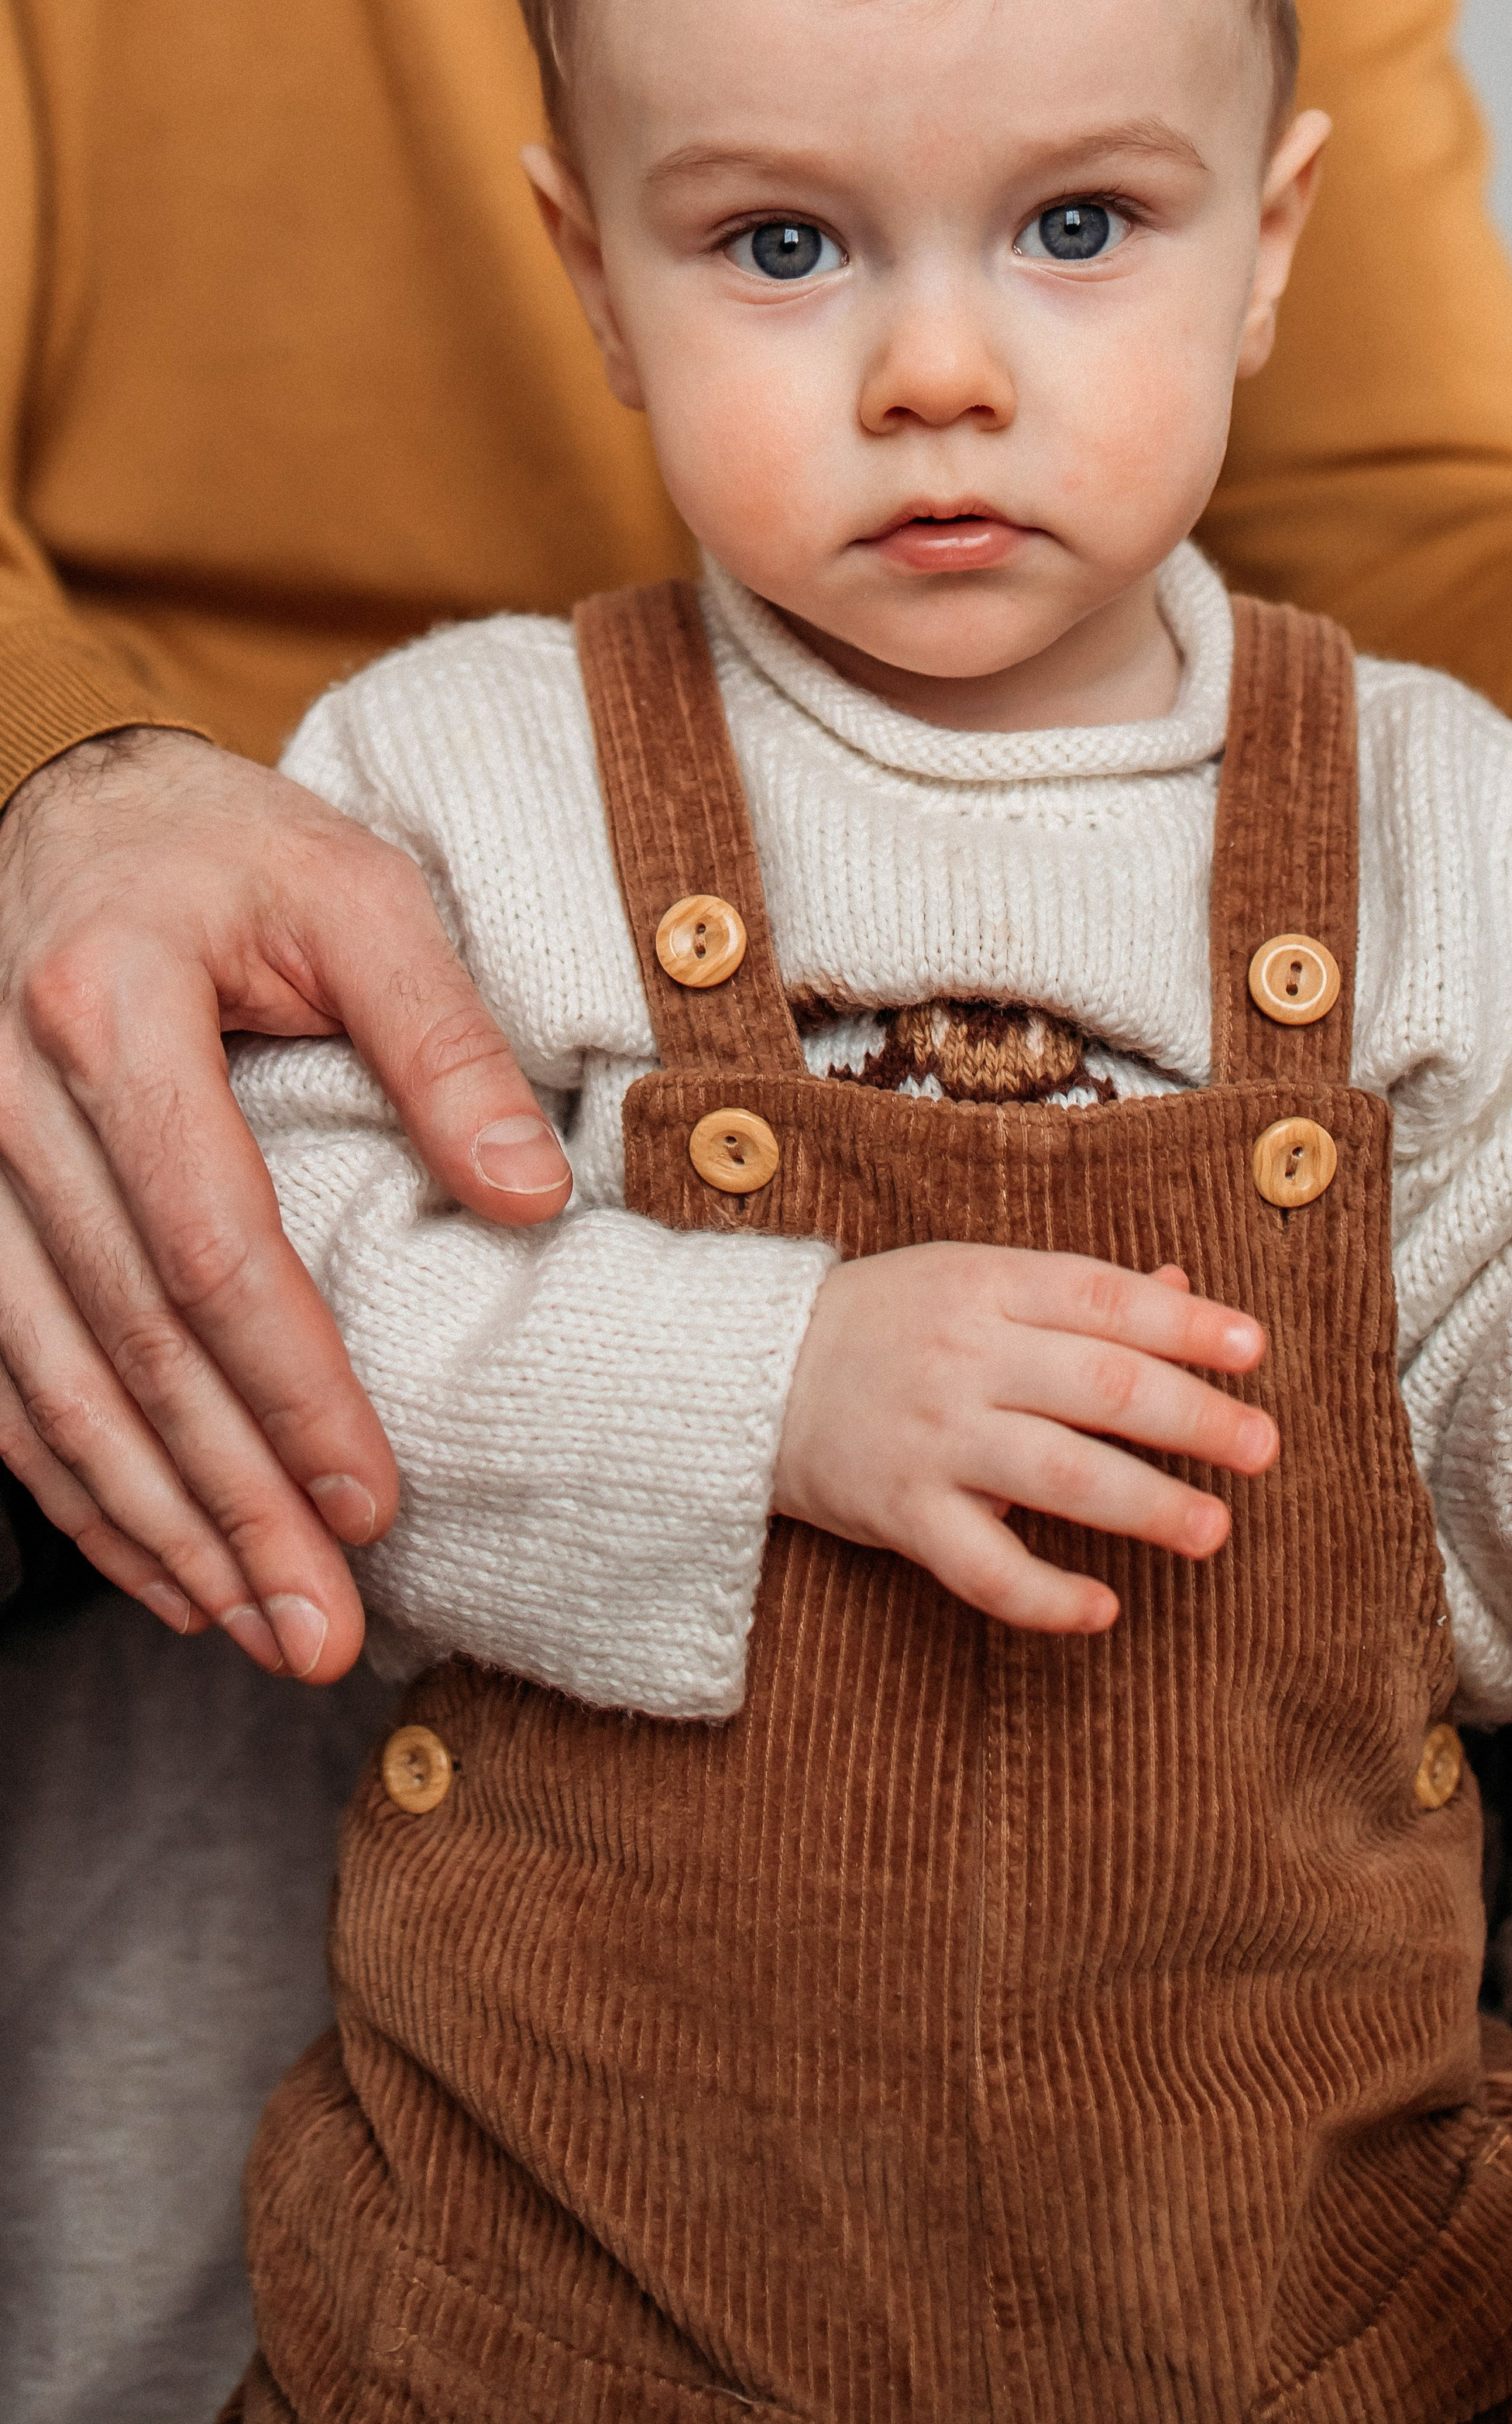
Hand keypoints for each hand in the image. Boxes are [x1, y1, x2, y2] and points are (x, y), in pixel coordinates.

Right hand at [0, 728, 572, 1678]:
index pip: (209, 1247)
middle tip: (324, 1632)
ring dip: (153, 1527)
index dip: (293, 1390)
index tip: (376, 1501)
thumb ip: (445, 1041)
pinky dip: (73, 1489)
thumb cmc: (234, 855)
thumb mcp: (360, 894)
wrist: (84, 812)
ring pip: (45, 1388)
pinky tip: (157, 1567)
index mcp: (107, 1006)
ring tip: (258, 1632)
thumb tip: (531, 1199)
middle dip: (231, 1505)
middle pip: (126, 1344)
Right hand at [775, 1246, 1274, 1631]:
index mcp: (988, 1285)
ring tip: (1212, 1531)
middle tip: (1262, 1449)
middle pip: (1102, 1385)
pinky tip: (1102, 1609)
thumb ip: (1077, 1294)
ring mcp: (933, 1437)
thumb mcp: (974, 1279)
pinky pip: (981, 1566)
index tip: (1253, 1351)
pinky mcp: (900, 1512)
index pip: (1106, 1298)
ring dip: (1147, 1505)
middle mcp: (966, 1356)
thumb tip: (1185, 1292)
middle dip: (1194, 1419)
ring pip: (1059, 1473)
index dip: (1186, 1324)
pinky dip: (1045, 1594)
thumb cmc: (886, 1322)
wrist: (749, 1374)